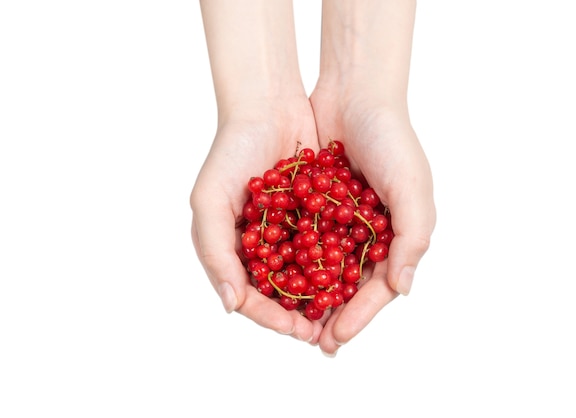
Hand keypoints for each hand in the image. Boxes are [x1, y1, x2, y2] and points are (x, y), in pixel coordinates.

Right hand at [190, 99, 323, 341]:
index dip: (271, 316)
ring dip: (324, 294)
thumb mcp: (209, 202)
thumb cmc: (229, 153)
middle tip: (325, 333)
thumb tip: (230, 306)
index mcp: (234, 249)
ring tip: (344, 312)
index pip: (252, 296)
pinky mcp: (317, 210)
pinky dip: (339, 260)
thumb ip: (215, 254)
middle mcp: (264, 243)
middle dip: (303, 313)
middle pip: (284, 291)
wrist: (267, 104)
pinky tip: (356, 275)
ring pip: (309, 272)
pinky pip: (329, 242)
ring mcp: (291, 228)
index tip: (295, 329)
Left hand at [308, 93, 435, 354]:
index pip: (378, 287)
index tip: (336, 337)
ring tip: (292, 320)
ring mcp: (342, 220)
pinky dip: (293, 260)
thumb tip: (403, 289)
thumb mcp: (412, 187)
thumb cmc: (392, 139)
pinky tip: (276, 279)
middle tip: (313, 342)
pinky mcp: (316, 204)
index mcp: (397, 235)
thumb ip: (412, 237)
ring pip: (324, 268)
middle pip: (349, 284)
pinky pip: (304, 239)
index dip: (359, 315)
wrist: (355, 93)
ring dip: (311, 295)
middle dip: (333, 314)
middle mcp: (370, 232)